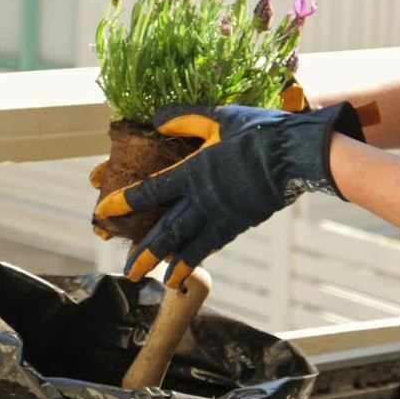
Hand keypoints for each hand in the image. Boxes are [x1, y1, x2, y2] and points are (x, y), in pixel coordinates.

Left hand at [94, 102, 365, 286]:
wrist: (295, 154)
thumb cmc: (258, 131)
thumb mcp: (218, 118)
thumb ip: (184, 119)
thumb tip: (154, 120)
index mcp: (193, 172)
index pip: (150, 191)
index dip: (124, 202)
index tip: (103, 212)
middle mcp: (203, 199)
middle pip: (166, 231)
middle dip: (145, 252)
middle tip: (127, 270)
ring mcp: (222, 215)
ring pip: (189, 245)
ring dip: (171, 264)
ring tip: (158, 281)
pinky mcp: (240, 222)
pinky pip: (214, 243)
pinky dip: (200, 255)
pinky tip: (190, 266)